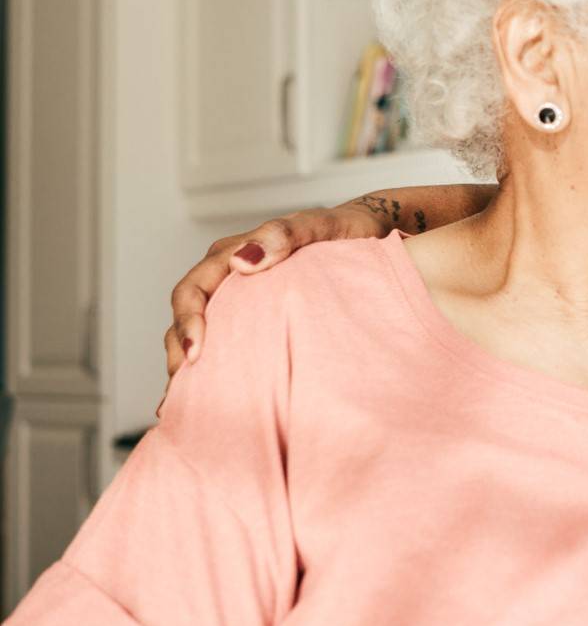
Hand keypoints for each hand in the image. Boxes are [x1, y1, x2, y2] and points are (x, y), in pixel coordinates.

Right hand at [162, 201, 389, 378]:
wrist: (368, 235)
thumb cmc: (341, 229)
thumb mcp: (318, 226)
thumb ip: (283, 233)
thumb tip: (243, 262)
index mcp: (231, 254)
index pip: (193, 289)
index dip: (187, 321)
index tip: (196, 352)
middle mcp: (227, 278)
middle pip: (187, 316)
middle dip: (180, 351)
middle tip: (184, 386)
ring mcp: (239, 300)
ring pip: (203, 333)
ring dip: (190, 364)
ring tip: (187, 400)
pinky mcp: (256, 318)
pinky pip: (228, 341)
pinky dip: (212, 368)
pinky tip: (205, 396)